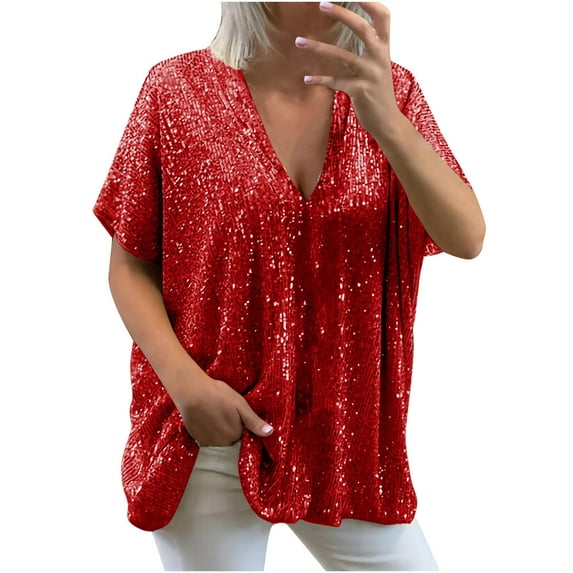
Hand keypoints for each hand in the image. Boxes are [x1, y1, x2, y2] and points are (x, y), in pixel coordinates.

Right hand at [173, 375, 273, 446]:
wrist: (191, 392)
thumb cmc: (218, 395)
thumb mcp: (241, 405)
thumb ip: (254, 422)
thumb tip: (270, 433)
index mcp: (236, 434)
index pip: (243, 436)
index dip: (241, 425)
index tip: (237, 415)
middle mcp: (223, 443)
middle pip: (231, 439)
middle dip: (231, 429)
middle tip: (225, 411)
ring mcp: (208, 442)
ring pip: (220, 440)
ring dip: (220, 432)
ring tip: (215, 413)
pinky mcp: (196, 439)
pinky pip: (207, 440)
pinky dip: (208, 432)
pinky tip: (206, 418)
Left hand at [295, 2, 400, 140]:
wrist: (387, 122)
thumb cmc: (378, 92)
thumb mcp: (378, 67)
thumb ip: (369, 49)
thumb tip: (357, 29)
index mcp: (385, 49)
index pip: (383, 17)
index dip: (370, 3)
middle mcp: (380, 58)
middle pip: (362, 29)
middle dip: (342, 14)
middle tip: (322, 4)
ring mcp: (371, 75)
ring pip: (342, 55)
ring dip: (318, 47)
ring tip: (299, 41)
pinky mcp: (360, 92)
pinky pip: (336, 82)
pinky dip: (320, 80)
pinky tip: (307, 79)